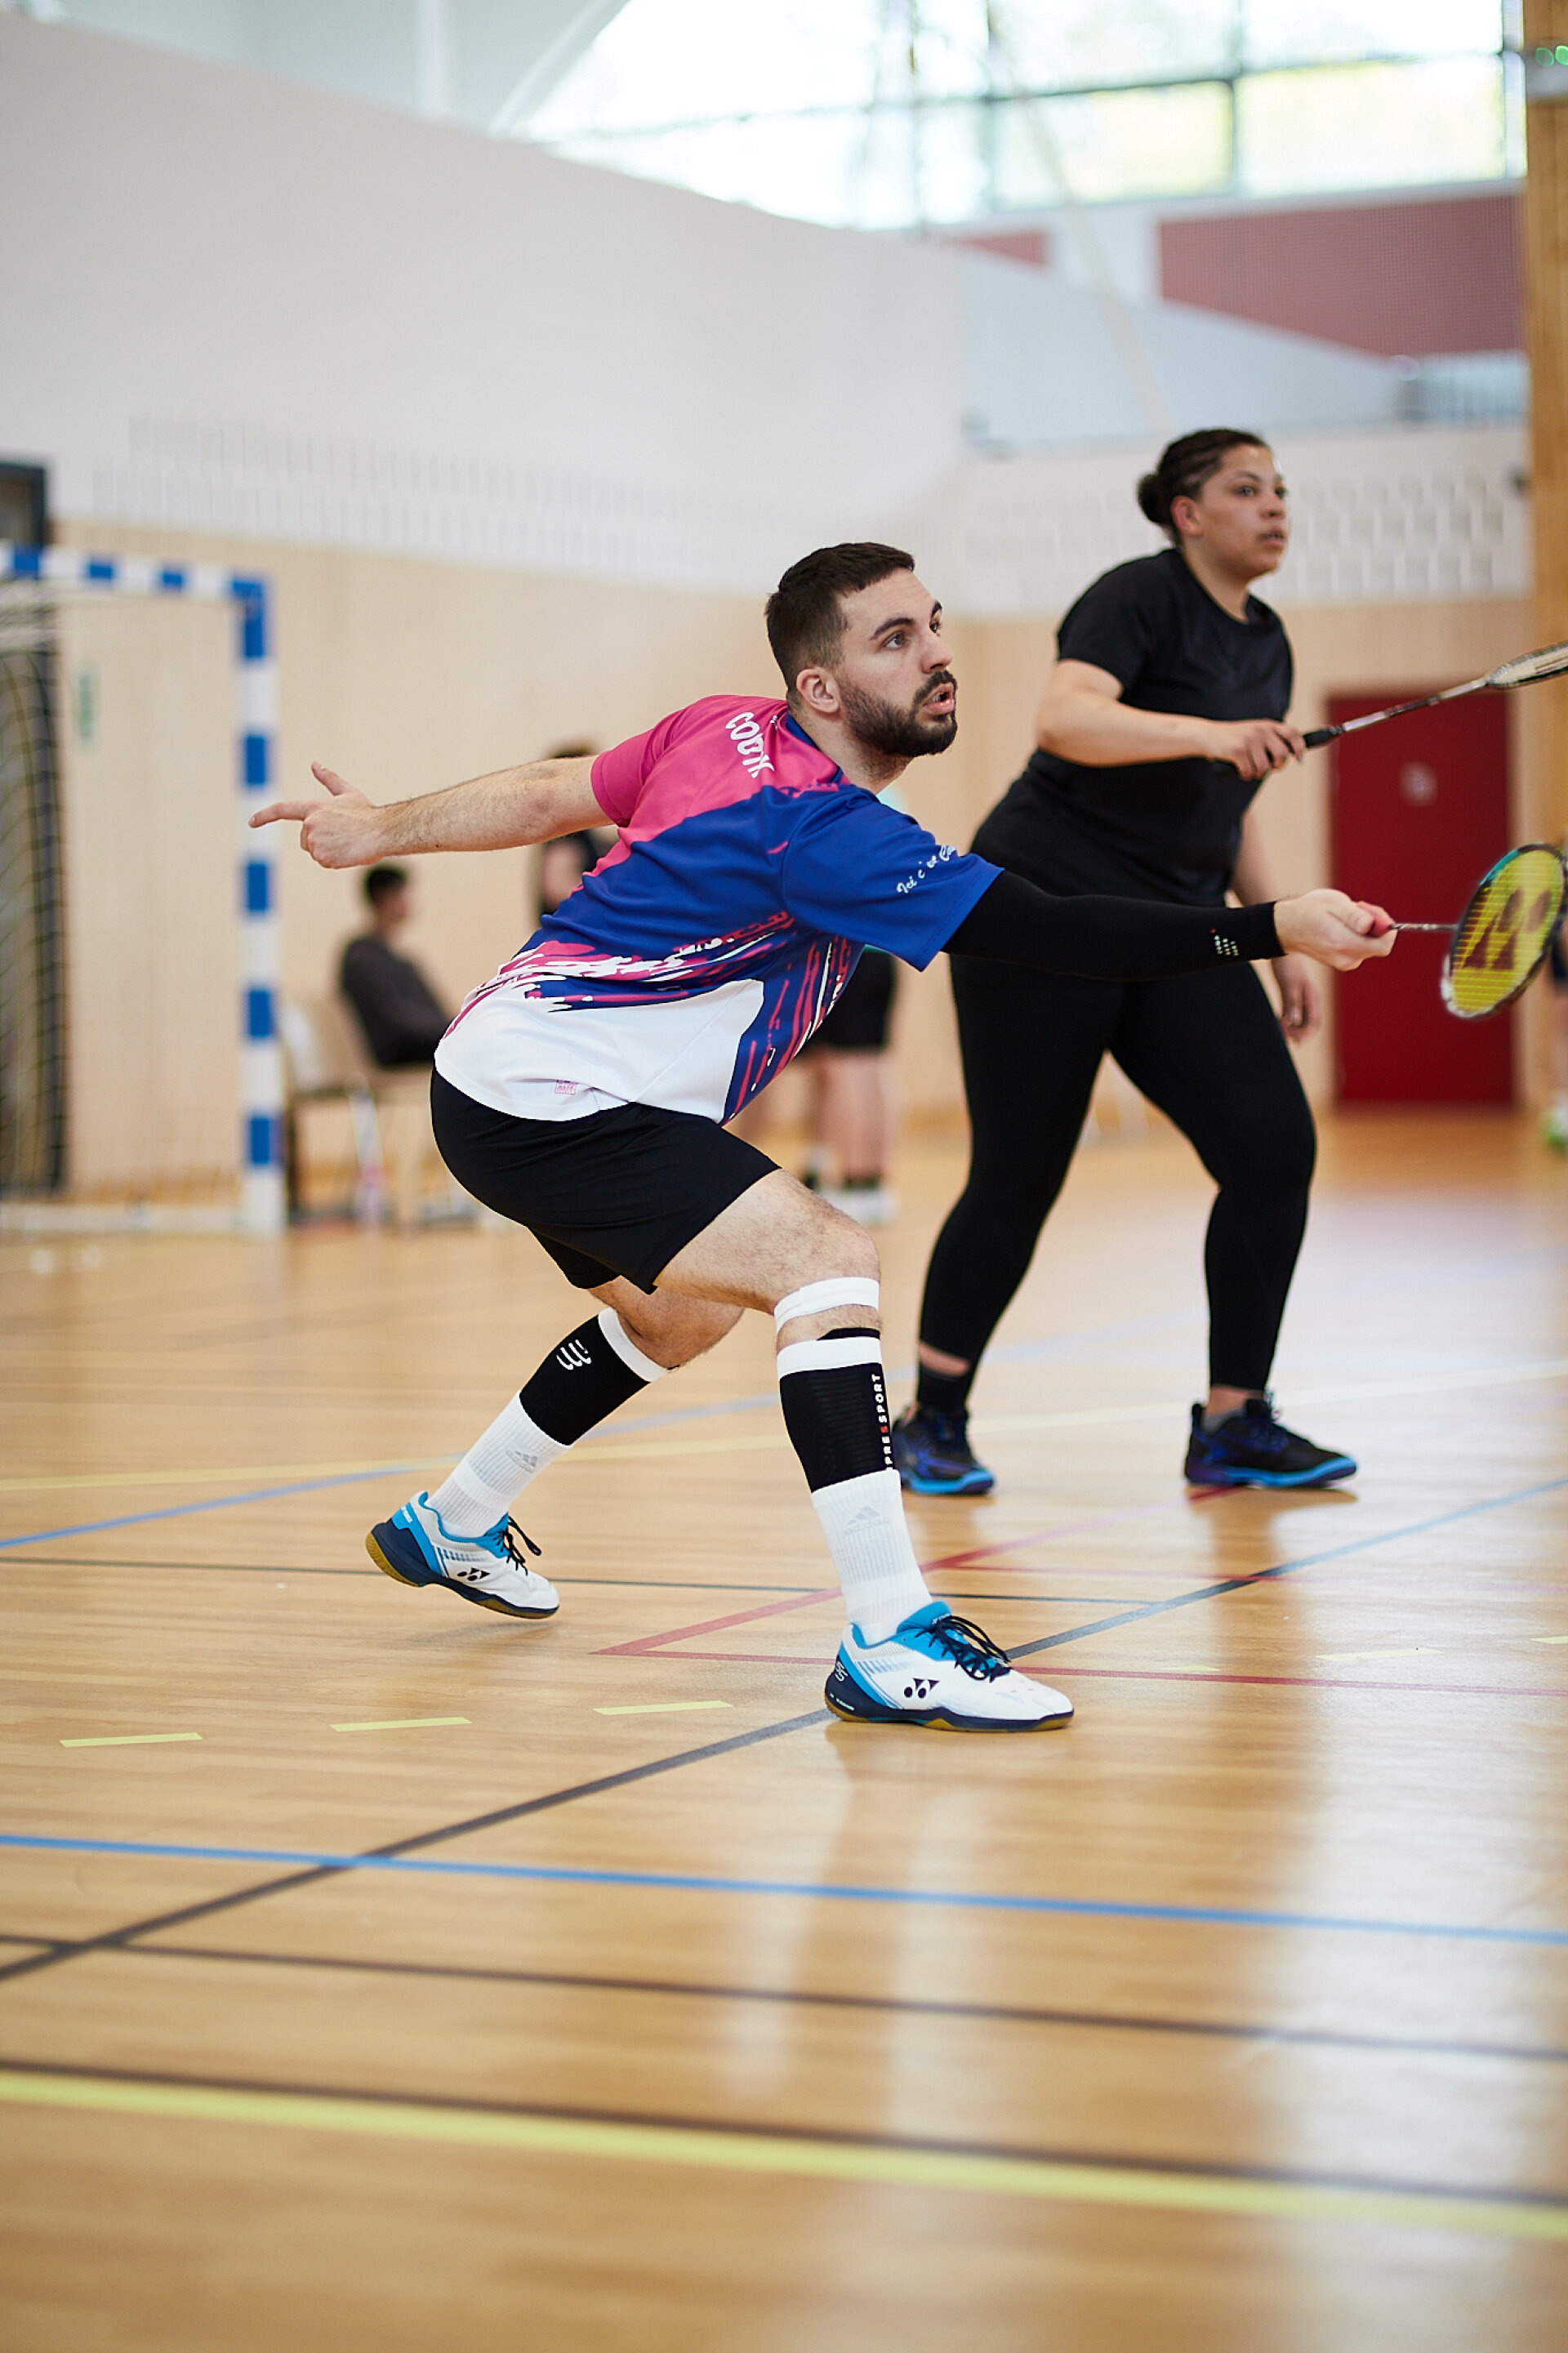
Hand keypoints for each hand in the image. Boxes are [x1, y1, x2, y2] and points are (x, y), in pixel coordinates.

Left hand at [248, 762, 384, 867]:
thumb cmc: (366, 814)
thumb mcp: (347, 793)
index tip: (251, 822)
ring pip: (314, 851)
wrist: (380, 832)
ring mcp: (314, 841)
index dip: (264, 815)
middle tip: (341, 835)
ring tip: (346, 843)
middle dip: (319, 840)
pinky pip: (323, 862)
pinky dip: (335, 861)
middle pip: (304, 839)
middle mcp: (309, 824)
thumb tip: (315, 764)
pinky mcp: (321, 857)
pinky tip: (347, 852)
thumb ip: (328, 779)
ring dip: (329, 850)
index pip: (281, 810)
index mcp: (313, 808)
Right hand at [1204, 718, 1304, 779]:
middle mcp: (1261, 730)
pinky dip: (1246, 775)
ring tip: (1251, 770)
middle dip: (1277, 766)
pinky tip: (1240, 770)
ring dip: (1258, 773)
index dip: (1299, 748)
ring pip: (1265, 767)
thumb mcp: (1254, 733)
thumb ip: (1271, 740)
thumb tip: (1291, 757)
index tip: (1299, 759)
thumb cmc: (1233, 738)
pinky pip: (1250, 772)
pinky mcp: (1238, 750)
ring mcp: (1249, 740)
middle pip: (1282, 755)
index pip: (1292, 734)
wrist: (1207, 735)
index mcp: (1268, 725)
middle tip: (1268, 768)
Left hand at [1271, 952, 1321, 1044]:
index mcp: (1312, 997)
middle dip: (1297, 1034)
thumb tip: (1293, 1023)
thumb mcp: (1289, 985)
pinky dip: (1284, 1019)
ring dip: (1290, 1028)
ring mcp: (1300, 996)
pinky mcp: (1291, 993)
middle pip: (1307, 1023)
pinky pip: (1290, 1011)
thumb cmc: (1287, 965)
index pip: (1314, 1023)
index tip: (1293, 1041)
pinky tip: (1275, 1020)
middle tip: (1283, 1039)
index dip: (1305, 1035)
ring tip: (1278, 1033)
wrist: (1282, 948)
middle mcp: (1309, 999)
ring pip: (1298, 1018)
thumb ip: (1292, 1004)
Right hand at [1275, 890, 1395, 971]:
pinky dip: (1359, 935)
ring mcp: (1345, 963)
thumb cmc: (1310, 910)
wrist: (1289, 927)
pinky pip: (1363, 949)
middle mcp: (1346, 958)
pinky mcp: (1345, 962)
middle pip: (1379, 945)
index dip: (1386, 927)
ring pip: (1372, 946)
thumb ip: (1354, 915)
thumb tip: (1371, 924)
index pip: (1384, 945)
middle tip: (1358, 908)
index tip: (1372, 912)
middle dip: (1375, 924)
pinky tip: (1343, 925)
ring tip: (1346, 916)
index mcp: (1343, 943)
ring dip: (1367, 929)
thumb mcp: (1333, 902)